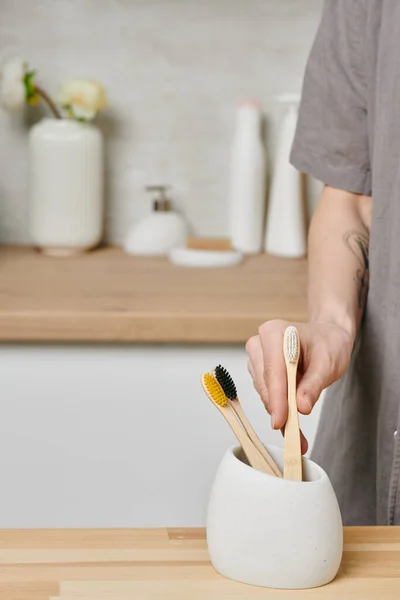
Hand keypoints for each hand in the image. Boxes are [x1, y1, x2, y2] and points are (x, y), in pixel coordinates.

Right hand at [246, 319, 353, 453]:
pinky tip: (292, 421)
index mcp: (275, 333)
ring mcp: (257, 357)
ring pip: (264, 392)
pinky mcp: (259, 370)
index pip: (273, 371)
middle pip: (265, 383)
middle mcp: (260, 343)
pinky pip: (266, 394)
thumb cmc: (328, 344)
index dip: (277, 398)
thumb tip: (301, 407)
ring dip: (280, 411)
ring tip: (297, 432)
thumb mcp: (328, 364)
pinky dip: (279, 409)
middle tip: (295, 437)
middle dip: (280, 409)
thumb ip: (313, 385)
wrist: (326, 337)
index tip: (280, 422)